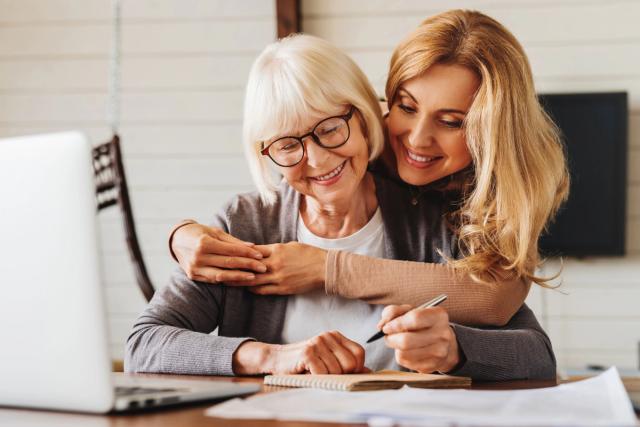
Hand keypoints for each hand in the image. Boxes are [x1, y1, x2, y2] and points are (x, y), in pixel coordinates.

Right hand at [171, 222, 266, 282]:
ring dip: (239, 277)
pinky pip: (213, 280)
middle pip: (228, 264)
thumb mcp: (216, 232)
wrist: (177, 240)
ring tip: (253, 277)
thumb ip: (234, 242)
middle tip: (263, 268)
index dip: (247, 254)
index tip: (260, 256)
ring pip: (221, 276)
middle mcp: (198, 257)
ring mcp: (195, 268)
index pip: (231, 251)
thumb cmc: (200, 233)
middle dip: (248, 266)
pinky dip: (227, 281)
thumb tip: (254, 247)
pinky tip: (239, 280)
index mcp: (204, 243)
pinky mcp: (193, 276)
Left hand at [227, 242, 326, 295]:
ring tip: (227, 281)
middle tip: (220, 268)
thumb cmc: (309, 254)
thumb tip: (259, 251)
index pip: (252, 251)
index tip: (227, 253)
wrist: (324, 268)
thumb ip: (274, 249)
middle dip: (233, 268)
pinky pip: (263, 290)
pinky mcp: (283, 288)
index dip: (238, 253)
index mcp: (276, 250)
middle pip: (248, 266)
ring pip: (253, 280)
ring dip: (239, 281)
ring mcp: (278, 277)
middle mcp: (274, 263)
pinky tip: (246, 289)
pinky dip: (253, 289)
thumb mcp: (290, 246)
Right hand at [232, 331, 365, 374]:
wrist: (277, 360)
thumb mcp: (328, 361)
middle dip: (341, 375)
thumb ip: (347, 364)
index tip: (344, 373)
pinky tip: (308, 372)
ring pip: (337, 371)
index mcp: (336, 336)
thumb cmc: (305, 363)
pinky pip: (323, 373)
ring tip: (315, 372)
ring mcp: (317, 343)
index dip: (356, 367)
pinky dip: (317, 378)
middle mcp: (328, 336)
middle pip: (351, 363)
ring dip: (326, 378)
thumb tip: (369, 373)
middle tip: (326, 373)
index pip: (359, 353)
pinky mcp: (307, 353)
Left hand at [378, 305, 460, 373]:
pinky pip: (406, 363)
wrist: (444, 343)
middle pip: (406, 340)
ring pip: (403, 354)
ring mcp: (439, 352)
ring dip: (395, 348)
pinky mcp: (432, 366)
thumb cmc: (422, 324)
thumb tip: (381, 326)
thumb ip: (393, 312)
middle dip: (390, 338)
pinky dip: (401, 356)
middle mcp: (442, 334)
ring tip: (399, 342)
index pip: (414, 319)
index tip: (386, 327)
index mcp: (438, 316)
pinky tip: (407, 351)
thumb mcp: (410, 310)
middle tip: (387, 335)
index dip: (396, 324)